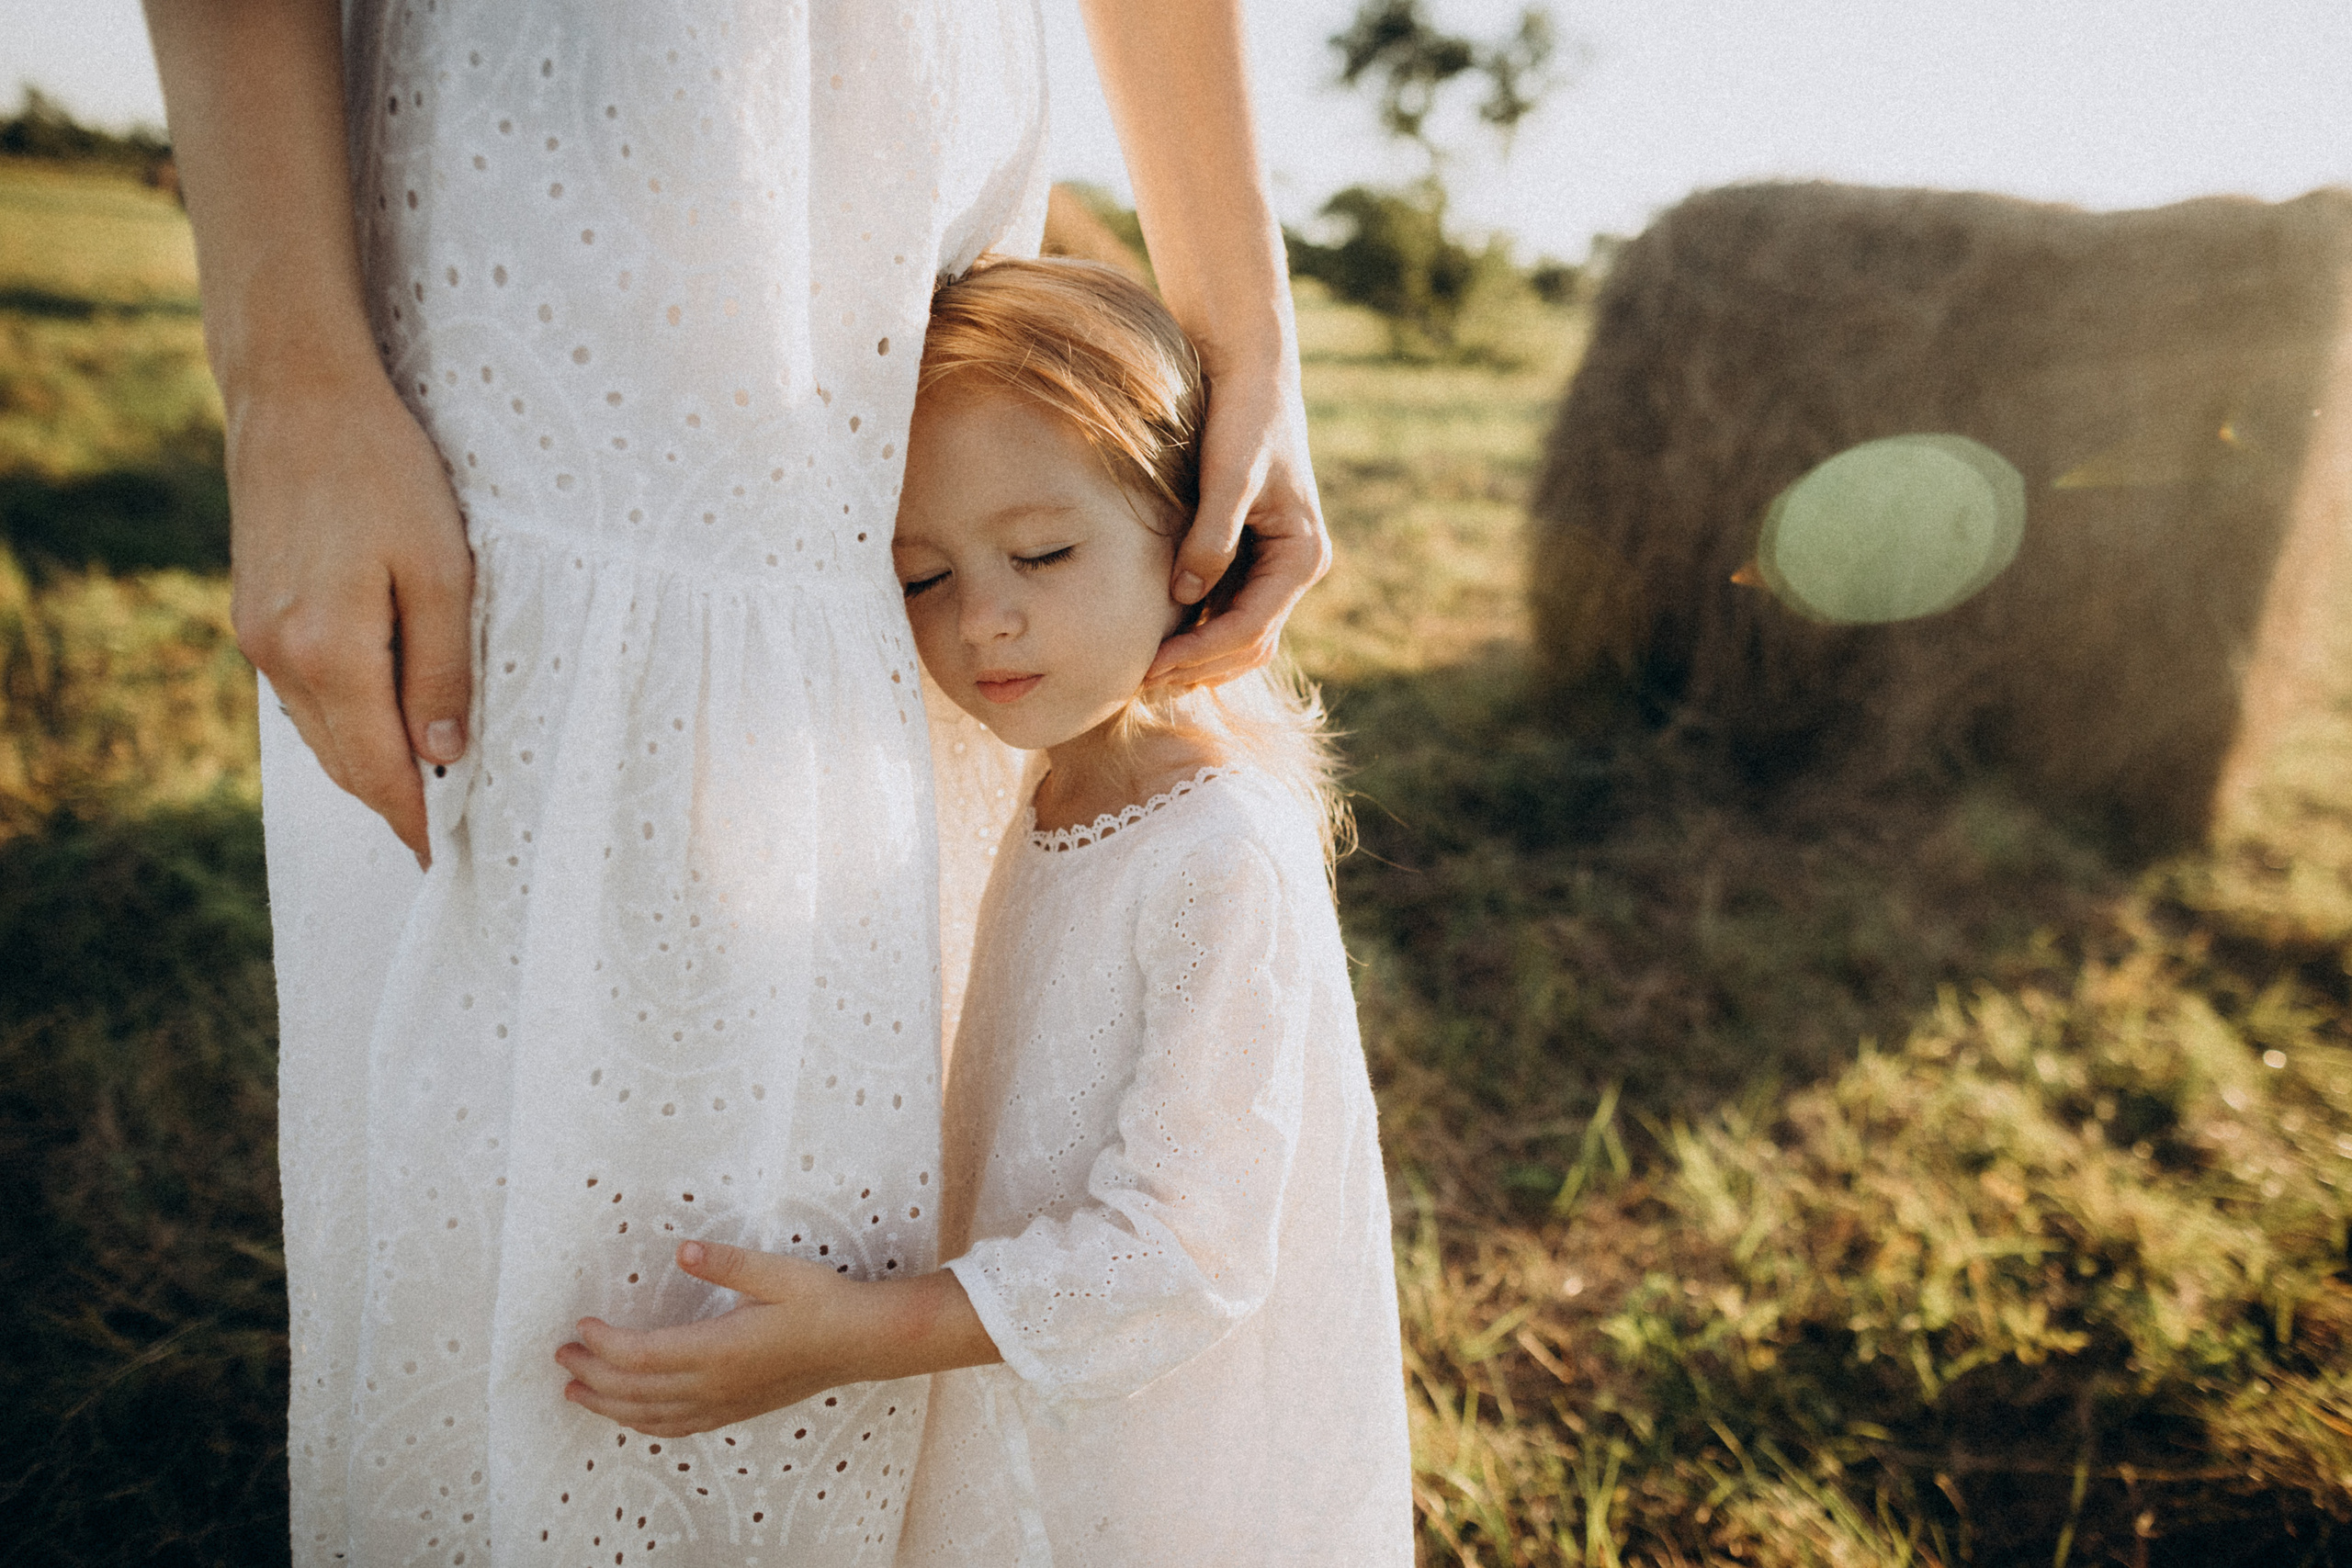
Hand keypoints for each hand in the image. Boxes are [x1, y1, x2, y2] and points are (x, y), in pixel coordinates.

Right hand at [227, 369, 471, 865]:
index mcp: (328, 652)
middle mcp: (279, 657)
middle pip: (344, 762)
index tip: (445, 859)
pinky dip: (344, 720)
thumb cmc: (386, 472)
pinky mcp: (254, 614)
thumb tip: (443, 758)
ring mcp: (257, 637)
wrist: (298, 397)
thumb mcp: (441, 571)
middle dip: (394, 802)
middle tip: (446, 835)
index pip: (377, 770)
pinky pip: (303, 695)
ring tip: (427, 787)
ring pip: (320, 732)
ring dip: (369, 762)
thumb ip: (442, 671)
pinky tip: (384, 718)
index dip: (414, 820)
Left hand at [555, 1240, 999, 1437]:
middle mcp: (714, 1385)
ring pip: (649, 1415)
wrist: (860, 1342)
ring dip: (607, 1404)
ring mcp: (723, 1403)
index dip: (604, 1343)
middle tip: (561, 1353)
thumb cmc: (821, 1302)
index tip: (581, 1322)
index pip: (641, 1355)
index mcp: (718, 1351)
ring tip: (575, 1389)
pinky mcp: (734, 1409)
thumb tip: (684, 1251)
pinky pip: (675, 1426)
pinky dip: (642, 1422)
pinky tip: (631, 1415)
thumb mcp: (777, 1272)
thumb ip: (728, 1264)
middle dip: (591, 1374)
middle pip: (634, 1390)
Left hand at [1146, 348, 1328, 690]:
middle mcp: (1294, 569)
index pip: (1250, 629)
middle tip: (1138, 682)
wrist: (1249, 372)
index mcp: (1302, 556)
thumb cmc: (1245, 416)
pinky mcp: (1248, 557)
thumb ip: (1212, 537)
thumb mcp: (1229, 473)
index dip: (1199, 654)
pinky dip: (1194, 631)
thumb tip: (1185, 597)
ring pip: (1237, 637)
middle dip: (1197, 668)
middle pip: (1248, 646)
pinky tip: (1154, 638)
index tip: (1150, 667)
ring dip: (1196, 659)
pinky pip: (1224, 611)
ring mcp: (1272, 567)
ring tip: (1142, 671)